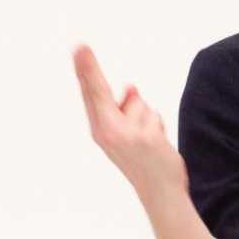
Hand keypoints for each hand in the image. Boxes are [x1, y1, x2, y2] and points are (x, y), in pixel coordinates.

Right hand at [71, 45, 180, 191]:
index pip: (91, 93)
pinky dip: (158, 126)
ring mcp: (124, 134)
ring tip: (148, 140)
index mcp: (100, 129)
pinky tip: (157, 145)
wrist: (159, 192)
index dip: (85, 70)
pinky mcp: (143, 137)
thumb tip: (130, 87)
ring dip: (148, 117)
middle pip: (99, 91)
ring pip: (138, 103)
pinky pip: (153, 115)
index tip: (78, 49)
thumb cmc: (144, 161)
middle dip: (90, 69)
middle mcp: (106, 132)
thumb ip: (126, 109)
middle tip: (79, 45)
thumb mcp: (128, 134)